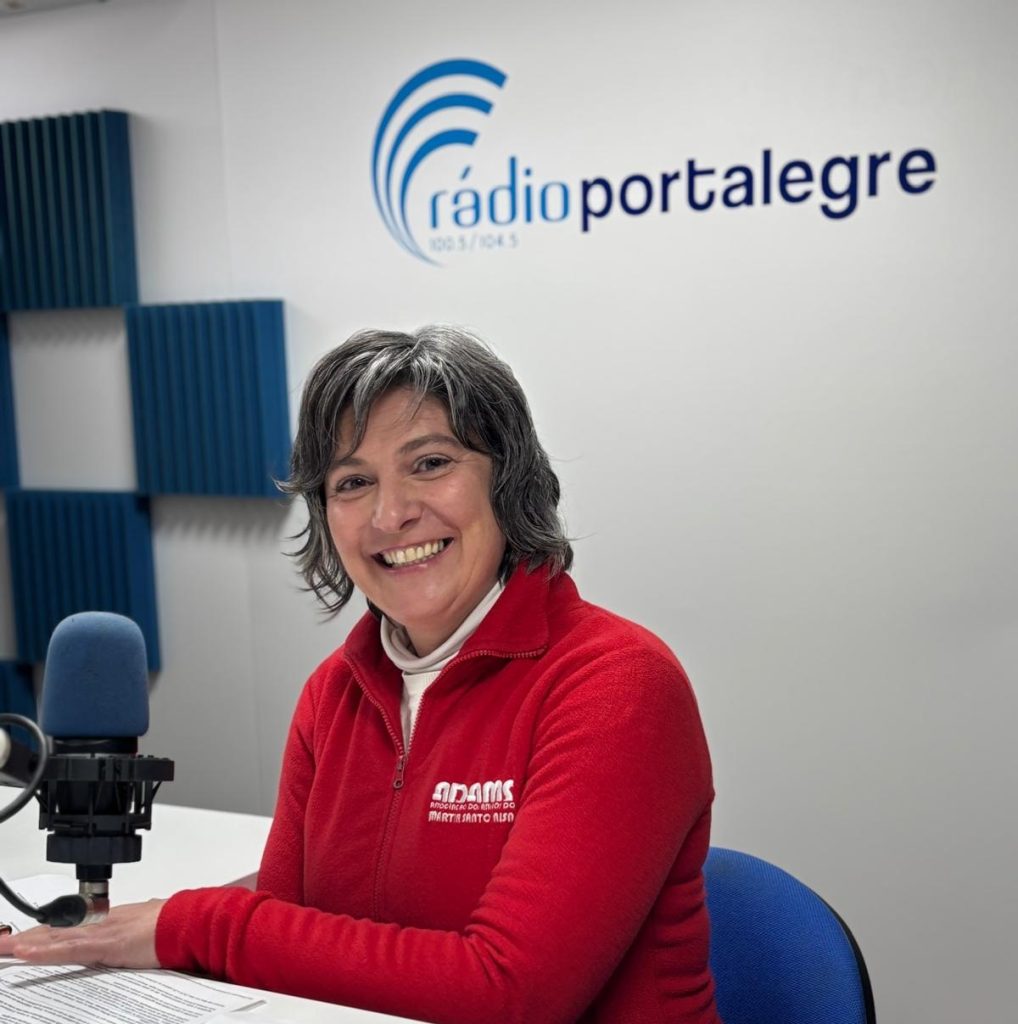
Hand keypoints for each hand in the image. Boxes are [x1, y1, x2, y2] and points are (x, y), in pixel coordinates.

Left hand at [0, 899, 164, 968]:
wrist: (190, 921)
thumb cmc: (178, 924)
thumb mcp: (151, 929)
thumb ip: (137, 934)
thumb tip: (137, 941)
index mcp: (112, 920)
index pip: (69, 928)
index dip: (44, 932)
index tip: (24, 939)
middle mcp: (102, 922)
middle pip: (55, 930)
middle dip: (26, 938)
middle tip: (2, 943)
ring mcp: (102, 931)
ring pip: (55, 938)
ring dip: (24, 944)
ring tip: (2, 948)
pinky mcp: (105, 943)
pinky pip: (68, 949)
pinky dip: (45, 951)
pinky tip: (24, 953)